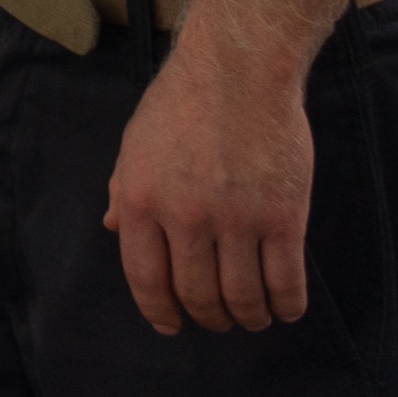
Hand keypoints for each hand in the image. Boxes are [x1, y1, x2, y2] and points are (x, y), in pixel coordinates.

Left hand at [104, 27, 316, 333]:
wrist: (239, 71)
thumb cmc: (182, 103)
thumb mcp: (135, 144)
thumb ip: (122, 190)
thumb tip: (110, 229)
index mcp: (139, 200)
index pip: (145, 278)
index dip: (159, 311)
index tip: (171, 326)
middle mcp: (184, 217)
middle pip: (196, 295)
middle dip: (207, 318)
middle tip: (217, 320)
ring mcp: (236, 220)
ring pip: (242, 297)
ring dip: (248, 318)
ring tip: (253, 318)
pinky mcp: (284, 218)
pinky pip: (285, 281)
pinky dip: (287, 305)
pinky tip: (285, 309)